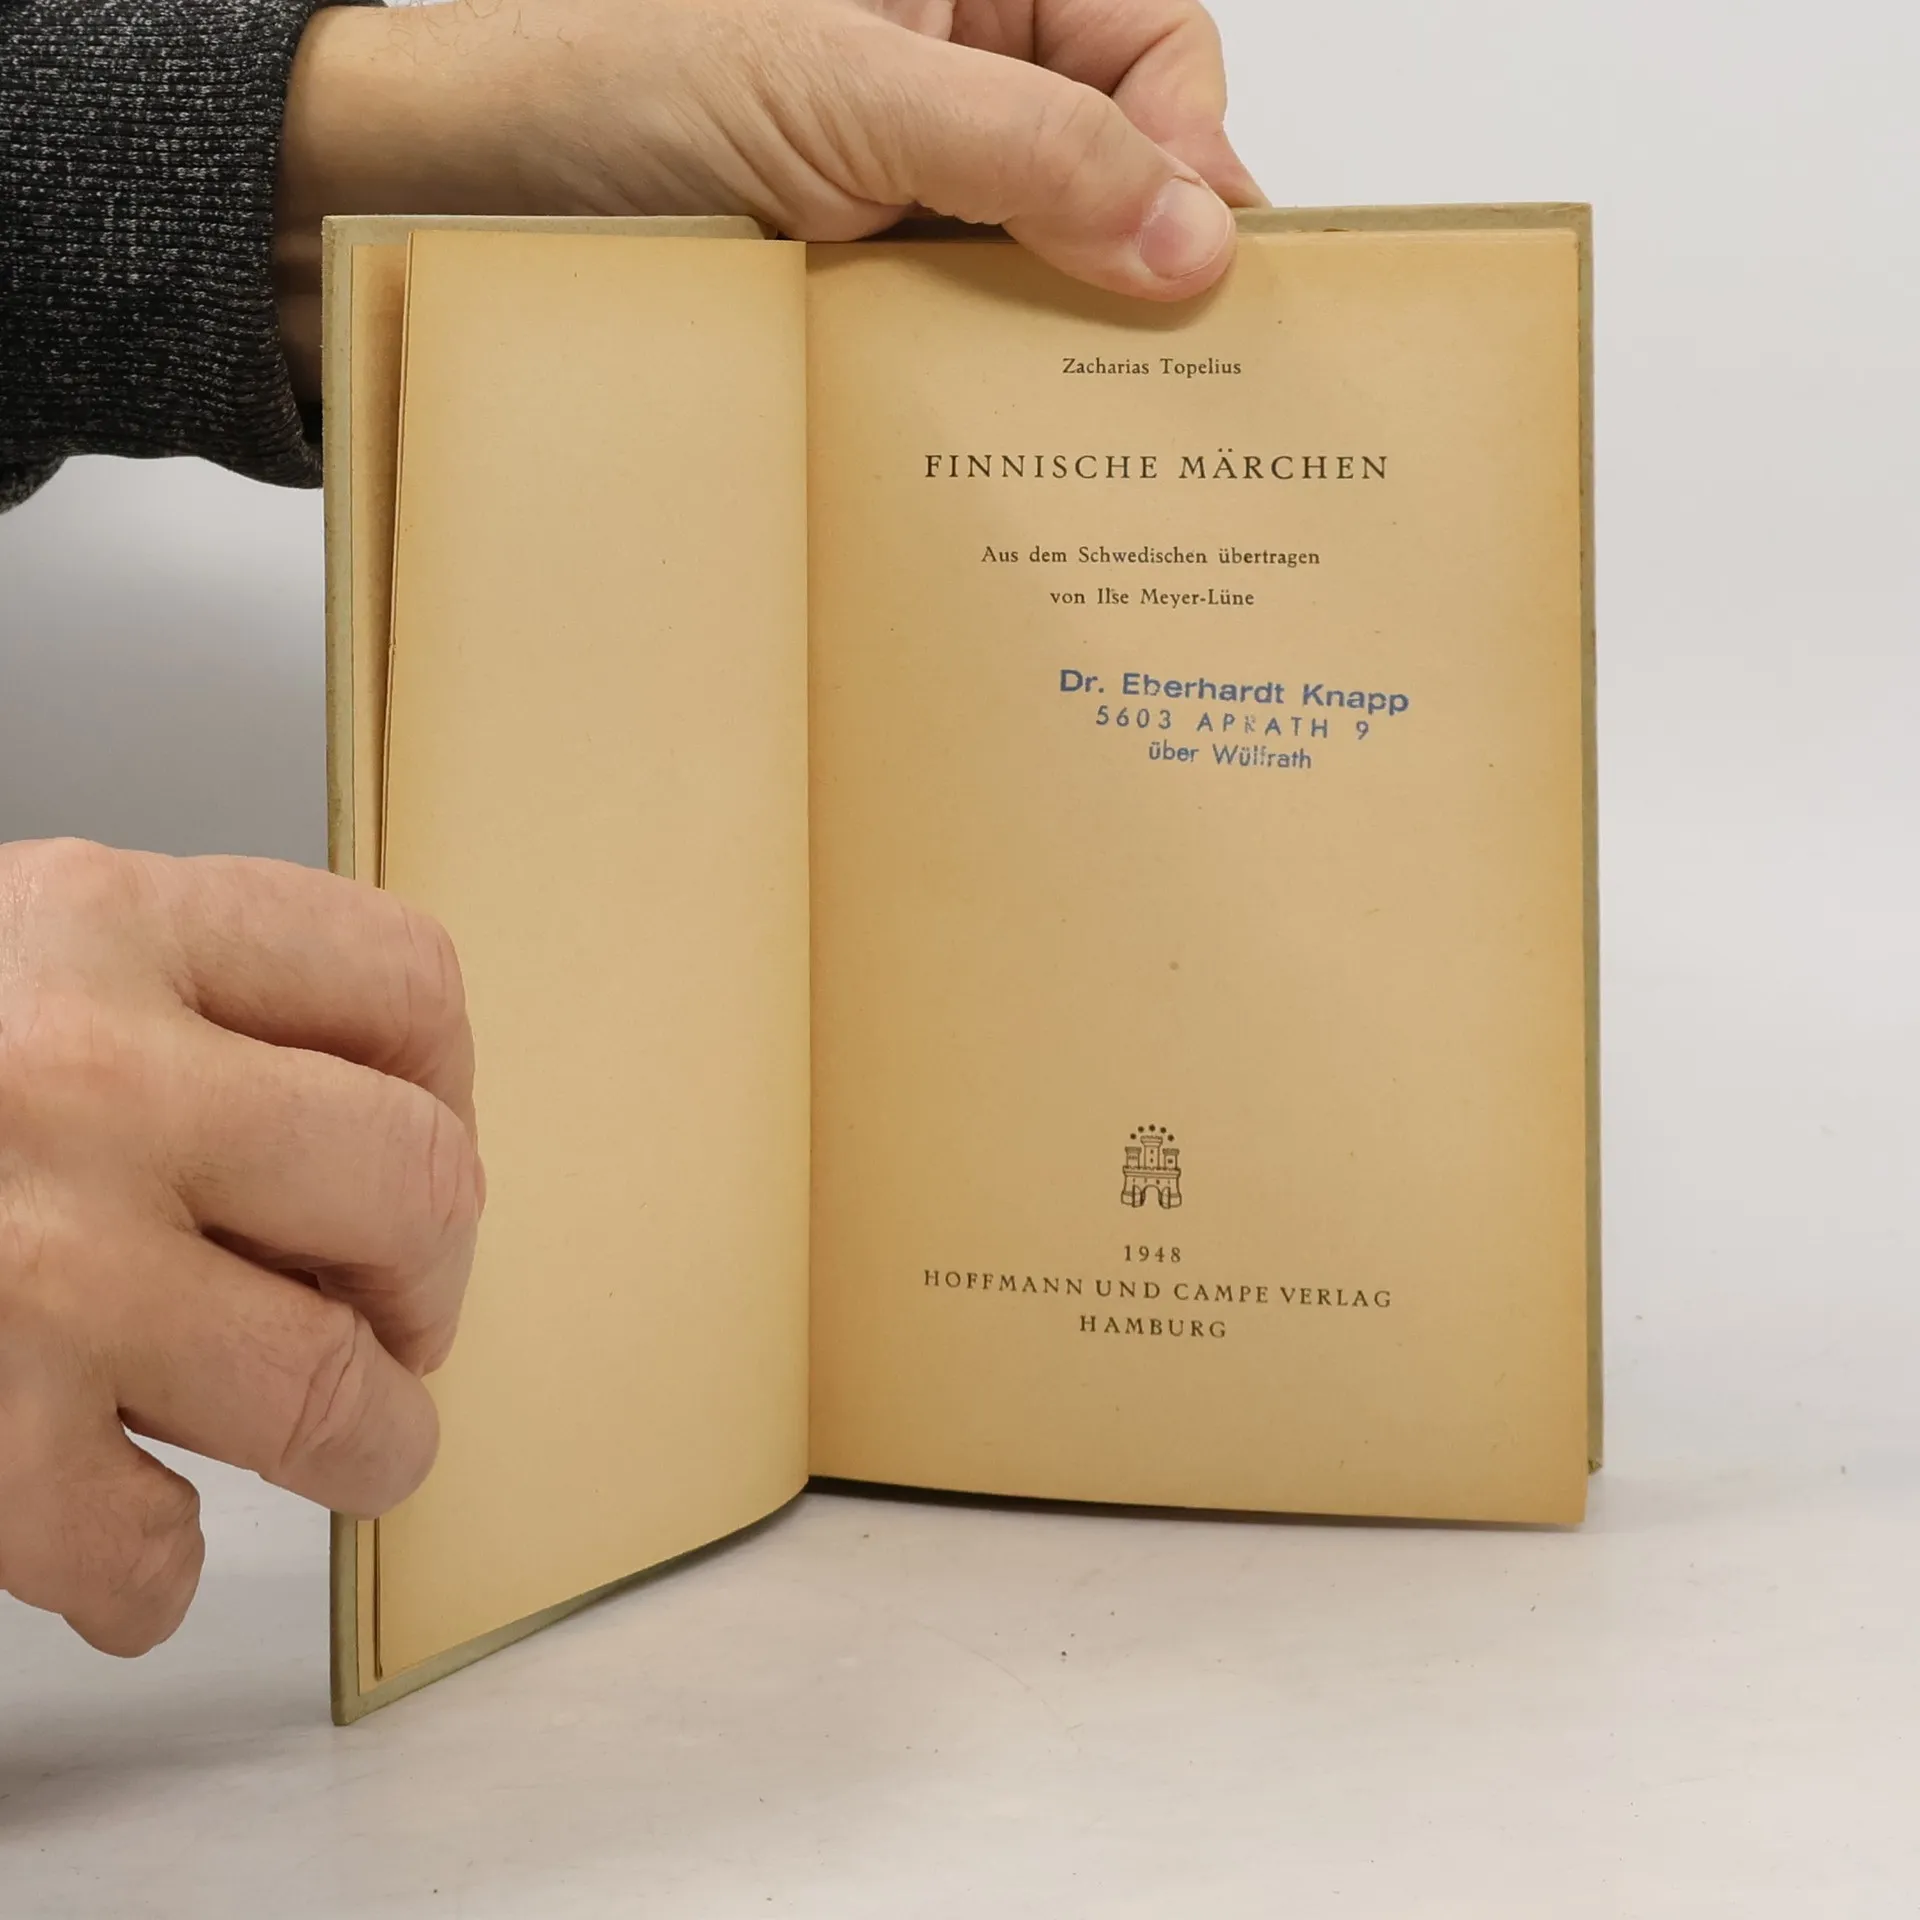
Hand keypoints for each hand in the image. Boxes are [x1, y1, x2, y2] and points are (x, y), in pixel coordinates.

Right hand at [0, 840, 480, 1654]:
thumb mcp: (1, 956)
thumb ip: (167, 1005)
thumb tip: (359, 1124)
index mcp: (101, 927)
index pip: (404, 986)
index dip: (446, 1086)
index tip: (424, 1146)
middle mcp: (83, 1081)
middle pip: (417, 1184)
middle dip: (430, 1281)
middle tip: (397, 1321)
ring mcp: (29, 1269)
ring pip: (327, 1386)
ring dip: (368, 1441)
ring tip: (353, 1447)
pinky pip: (142, 1544)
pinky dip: (150, 1570)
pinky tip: (122, 1537)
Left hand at [275, 0, 1266, 388]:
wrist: (459, 193)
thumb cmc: (615, 88)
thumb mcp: (846, 95)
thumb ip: (1032, 152)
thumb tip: (1198, 235)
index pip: (1151, 46)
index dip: (1193, 149)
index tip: (1203, 263)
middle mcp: (953, 76)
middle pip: (1118, 162)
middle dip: (1142, 256)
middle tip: (1169, 368)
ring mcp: (913, 186)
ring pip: (1053, 258)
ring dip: (1067, 330)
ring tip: (1085, 411)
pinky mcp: (870, 280)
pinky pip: (974, 325)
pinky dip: (994, 371)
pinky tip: (1000, 417)